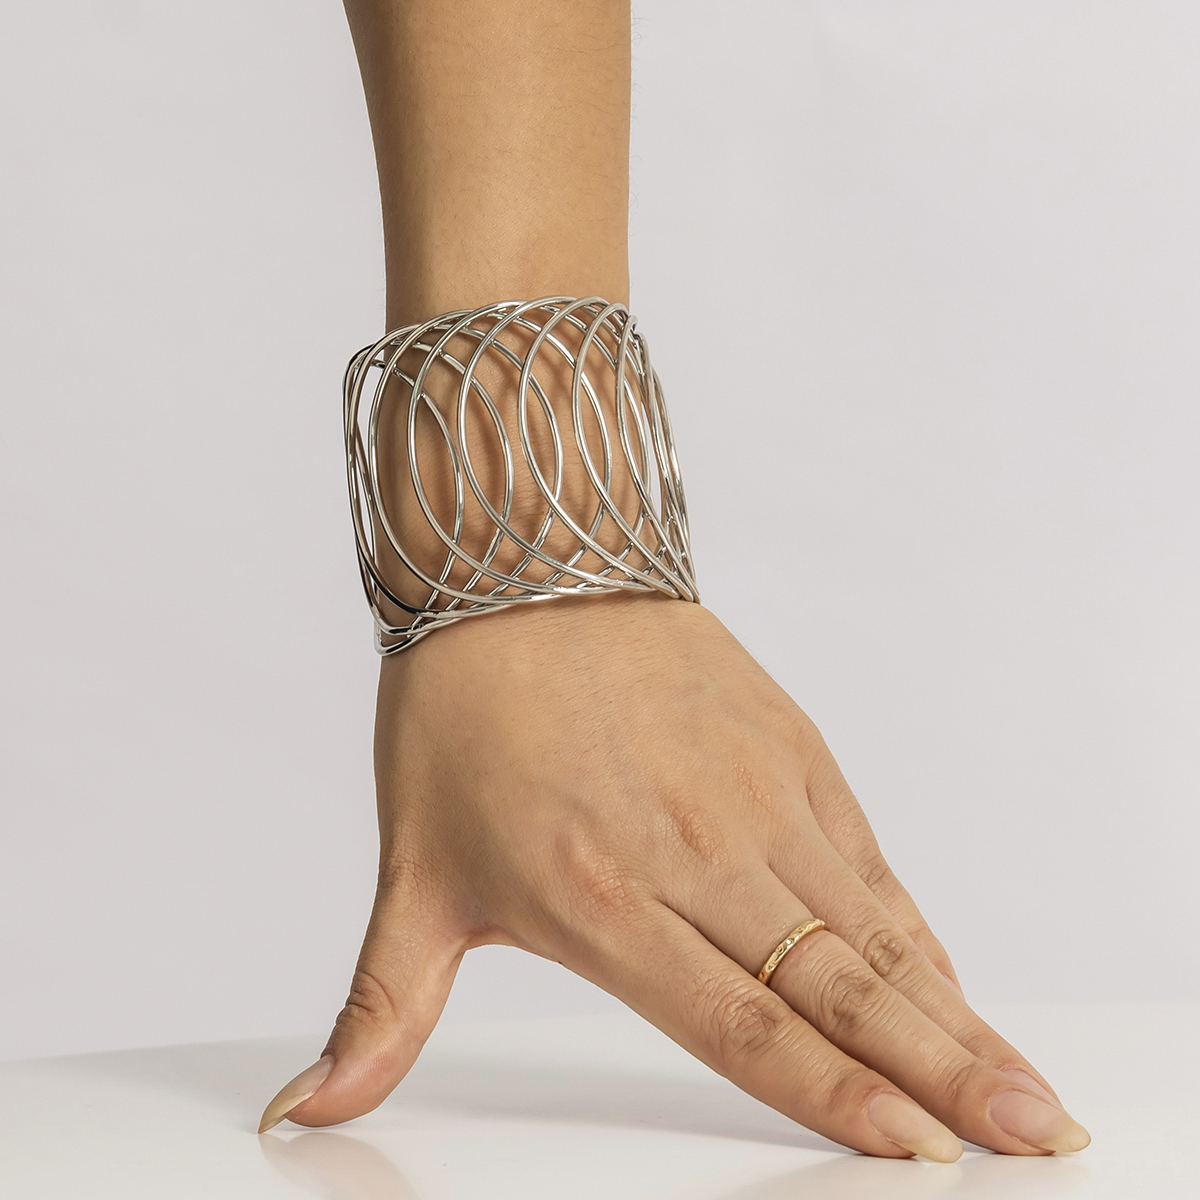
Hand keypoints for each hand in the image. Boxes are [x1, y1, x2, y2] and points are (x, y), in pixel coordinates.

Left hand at [259, 594, 1089, 1158]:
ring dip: (958, 1010)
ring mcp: (755, 791)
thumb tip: (306, 1111)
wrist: (522, 561)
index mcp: (600, 891)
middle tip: (1037, 1136)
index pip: (740, 1023)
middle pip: (840, 985)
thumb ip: (382, 1010)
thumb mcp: (413, 872)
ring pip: (874, 925)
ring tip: (1027, 1082)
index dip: (836, 1097)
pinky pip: (867, 859)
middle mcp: (695, 846)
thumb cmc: (463, 709)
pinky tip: (948, 979)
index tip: (921, 1155)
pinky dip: (915, 929)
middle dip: (948, 1075)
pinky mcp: (789, 745)